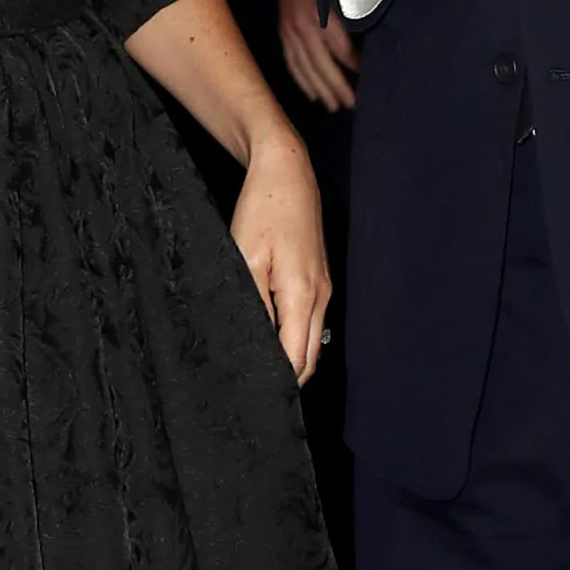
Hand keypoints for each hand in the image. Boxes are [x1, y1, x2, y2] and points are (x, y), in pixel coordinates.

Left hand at [230, 128, 332, 382]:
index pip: (296, 359)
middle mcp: (320, 297)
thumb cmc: (263, 210)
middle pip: (309, 358)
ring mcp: (323, 289)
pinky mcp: (319, 280)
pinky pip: (310, 322)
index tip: (254, 396)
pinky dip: (295, 339)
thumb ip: (253, 305)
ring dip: (292, 360)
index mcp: (302, 295)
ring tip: (261, 374)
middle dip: (288, 380)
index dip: (278, 383)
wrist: (287, 172)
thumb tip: (253, 343)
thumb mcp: (245, 258)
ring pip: (312, 341)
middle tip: (255, 395)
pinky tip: (272, 341)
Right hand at [276, 0, 358, 111]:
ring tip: (333, 106)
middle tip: (350, 104)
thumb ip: (349, 20)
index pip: (341, 49)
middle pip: (322, 66)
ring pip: (306, 69)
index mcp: (320, 18)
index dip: (353, 64)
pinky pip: (293, 65)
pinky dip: (303, 82)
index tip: (364, 75)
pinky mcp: (283, 38)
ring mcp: (290, 35)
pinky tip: (313, 95)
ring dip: (321, 90)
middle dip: (337, 87)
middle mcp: (303, 29)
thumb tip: (362, 47)